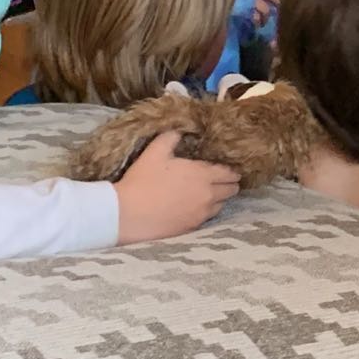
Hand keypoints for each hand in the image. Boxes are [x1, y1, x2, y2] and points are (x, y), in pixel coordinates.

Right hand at [113, 131, 239, 244]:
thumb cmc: (142, 181)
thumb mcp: (155, 152)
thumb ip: (171, 137)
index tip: (231, 169)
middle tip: (224, 181)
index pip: (229, 173)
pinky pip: (207, 219)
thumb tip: (180, 130)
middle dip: (230, 184)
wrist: (127, 214)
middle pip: (231, 191)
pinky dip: (206, 212)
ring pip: (221, 206)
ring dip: (219, 199)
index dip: (232, 171)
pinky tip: (196, 208)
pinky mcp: (191, 228)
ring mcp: (200, 214)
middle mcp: (207, 195)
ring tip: (211, 194)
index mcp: (203, 175)